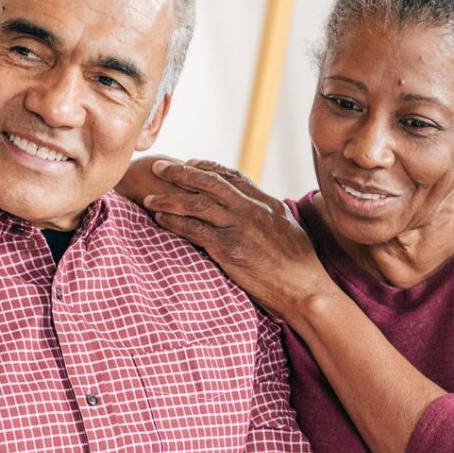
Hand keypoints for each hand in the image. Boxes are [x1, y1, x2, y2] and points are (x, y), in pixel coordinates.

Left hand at [139, 160, 335, 320]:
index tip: (189, 164)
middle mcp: (252, 209)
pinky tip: (161, 220)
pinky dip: (174, 222)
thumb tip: (260, 215)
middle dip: (181, 173)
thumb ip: (269, 217)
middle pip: (209, 182)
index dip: (207, 168)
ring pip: (197, 204)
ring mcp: (239, 227)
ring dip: (169, 198)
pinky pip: (194, 230)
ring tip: (150, 197)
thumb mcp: (289, 231)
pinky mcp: (228, 248)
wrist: (304, 288)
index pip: (232, 177)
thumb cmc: (300, 266)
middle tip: (159, 167)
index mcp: (267, 203)